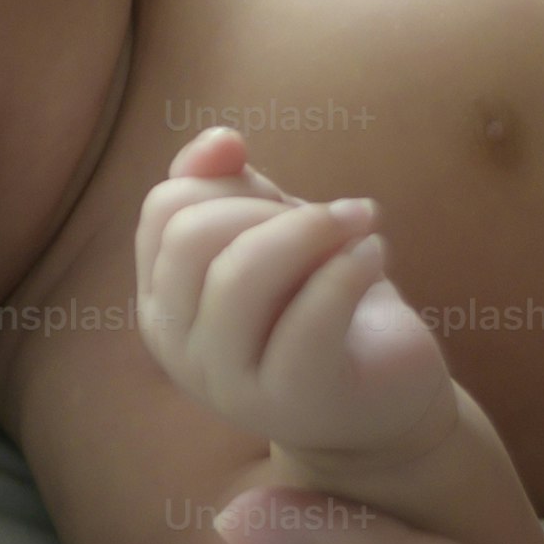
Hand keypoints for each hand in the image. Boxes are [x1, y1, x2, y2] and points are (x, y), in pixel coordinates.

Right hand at [136, 126, 452, 460]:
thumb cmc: (320, 308)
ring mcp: (229, 381)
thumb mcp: (271, 235)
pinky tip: (376, 253)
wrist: (382, 404)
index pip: (165, 207)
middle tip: (330, 219)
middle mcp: (178, 347)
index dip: (230, 182)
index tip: (284, 199)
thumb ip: (231, 185)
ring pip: (240, 275)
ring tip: (360, 224)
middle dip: (269, 208)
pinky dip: (351, 266)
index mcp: (161, 301)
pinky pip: (311, 314)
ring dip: (312, 230)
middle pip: (192, 236)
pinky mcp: (295, 399)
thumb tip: (221, 139)